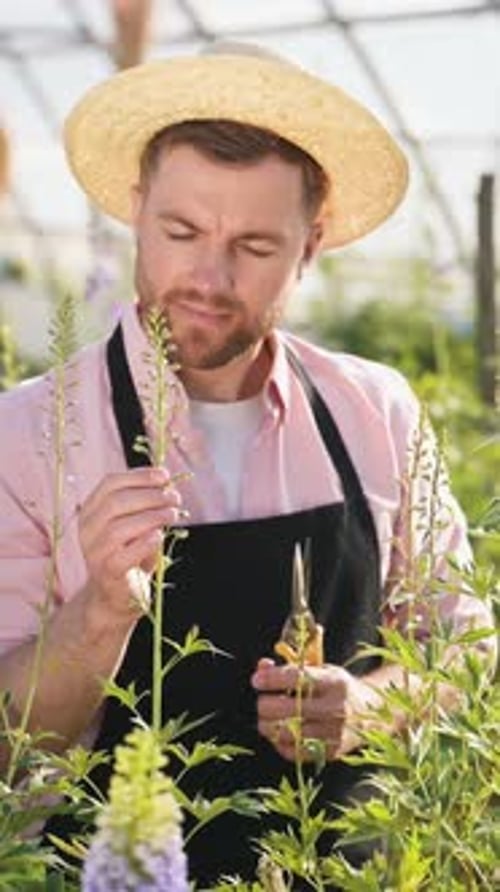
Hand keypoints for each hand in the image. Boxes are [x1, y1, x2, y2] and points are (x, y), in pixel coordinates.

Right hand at [79, 467, 182, 623]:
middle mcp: (87, 529)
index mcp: (90, 510)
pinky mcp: (106, 573)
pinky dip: (145, 543)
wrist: (116, 596)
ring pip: (119, 527)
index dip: (139, 476)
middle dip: (150, 495)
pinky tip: (160, 536)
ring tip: (173, 515)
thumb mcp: (135, 523)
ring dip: (152, 517)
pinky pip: (123, 555)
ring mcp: (94, 552)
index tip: (164, 476)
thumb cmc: (130, 552)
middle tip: (175, 498)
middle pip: (116, 502)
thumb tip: (166, 483)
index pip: (110, 483)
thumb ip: (144, 504)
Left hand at [251, 658, 378, 761]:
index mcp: (334, 681)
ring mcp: (336, 732)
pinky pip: (295, 752)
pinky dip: (280, 744)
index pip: (297, 678)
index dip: (272, 679)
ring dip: (268, 726)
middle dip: (266, 705)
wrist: (371, 713)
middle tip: (261, 702)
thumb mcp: (320, 669)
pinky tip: (279, 734)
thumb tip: (261, 668)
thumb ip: (289, 667)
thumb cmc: (336, 687)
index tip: (256, 681)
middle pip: (290, 708)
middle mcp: (337, 707)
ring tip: (265, 720)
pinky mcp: (332, 752)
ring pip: (289, 733)